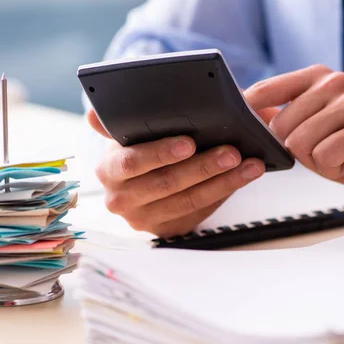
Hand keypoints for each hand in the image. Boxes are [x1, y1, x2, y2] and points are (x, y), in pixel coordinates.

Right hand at [86, 110, 264, 236]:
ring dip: (223, 182)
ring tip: (249, 164)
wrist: (139, 184)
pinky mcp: (167, 230)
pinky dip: (224, 193)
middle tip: (232, 152)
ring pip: (188, 200)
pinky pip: (199, 212)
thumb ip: (114, 123)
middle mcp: (122, 199)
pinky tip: (243, 177)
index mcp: (109, 171)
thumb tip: (93, 113)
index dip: (160, 153)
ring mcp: (145, 219)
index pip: (132, 162)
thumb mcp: (125, 136)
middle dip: (203, 167)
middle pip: (166, 184)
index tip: (189, 143)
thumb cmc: (139, 150)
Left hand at [244, 65, 343, 209]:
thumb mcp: (303, 128)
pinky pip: (323, 156)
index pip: (265, 90)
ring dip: (315, 161)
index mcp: (315, 77)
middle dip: (295, 150)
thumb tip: (237, 108)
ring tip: (337, 153)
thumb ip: (274, 116)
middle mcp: (335, 82)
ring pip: (299, 143)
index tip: (237, 124)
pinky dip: (332, 168)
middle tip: (323, 148)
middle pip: (279, 126)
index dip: (246, 112)